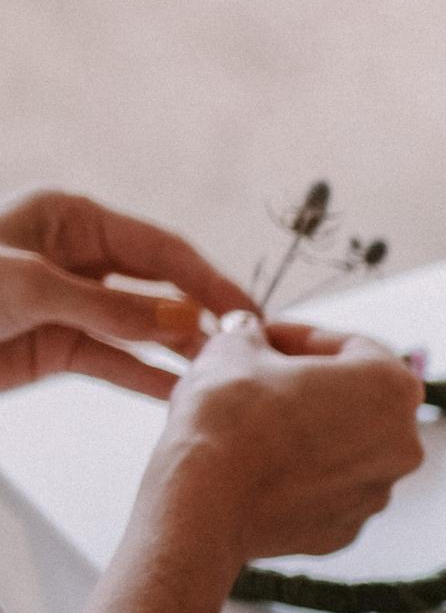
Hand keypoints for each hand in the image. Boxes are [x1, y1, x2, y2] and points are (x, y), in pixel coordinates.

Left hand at [0, 190, 257, 397]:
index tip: (249, 312)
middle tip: (246, 346)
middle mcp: (77, 257)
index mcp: (71, 219)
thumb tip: (185, 321)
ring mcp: (71, 305)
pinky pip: (115, 362)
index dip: (209, 280)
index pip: (162, 248)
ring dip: (182, 351)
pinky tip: (180, 392)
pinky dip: (147, 378)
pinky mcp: (57, 347)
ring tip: (221, 373)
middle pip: (161, 287)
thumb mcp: (28, 286)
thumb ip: (109, 307)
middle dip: (204, 316)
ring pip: (144, 329)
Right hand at [139, 322, 424, 570]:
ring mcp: (378, 492)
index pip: (352, 346)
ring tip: (255, 424)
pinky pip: (326, 491)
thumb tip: (250, 338)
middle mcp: (403, 444)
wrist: (205, 501)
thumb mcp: (236, 348)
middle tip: (261, 377)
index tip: (265, 337)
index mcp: (392, 388)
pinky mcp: (347, 530)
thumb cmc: (230, 417)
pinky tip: (259, 467)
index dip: (302, 336)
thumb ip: (254, 336)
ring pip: (344, 449)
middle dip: (311, 386)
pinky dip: (300, 477)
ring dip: (307, 432)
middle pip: (357, 401)